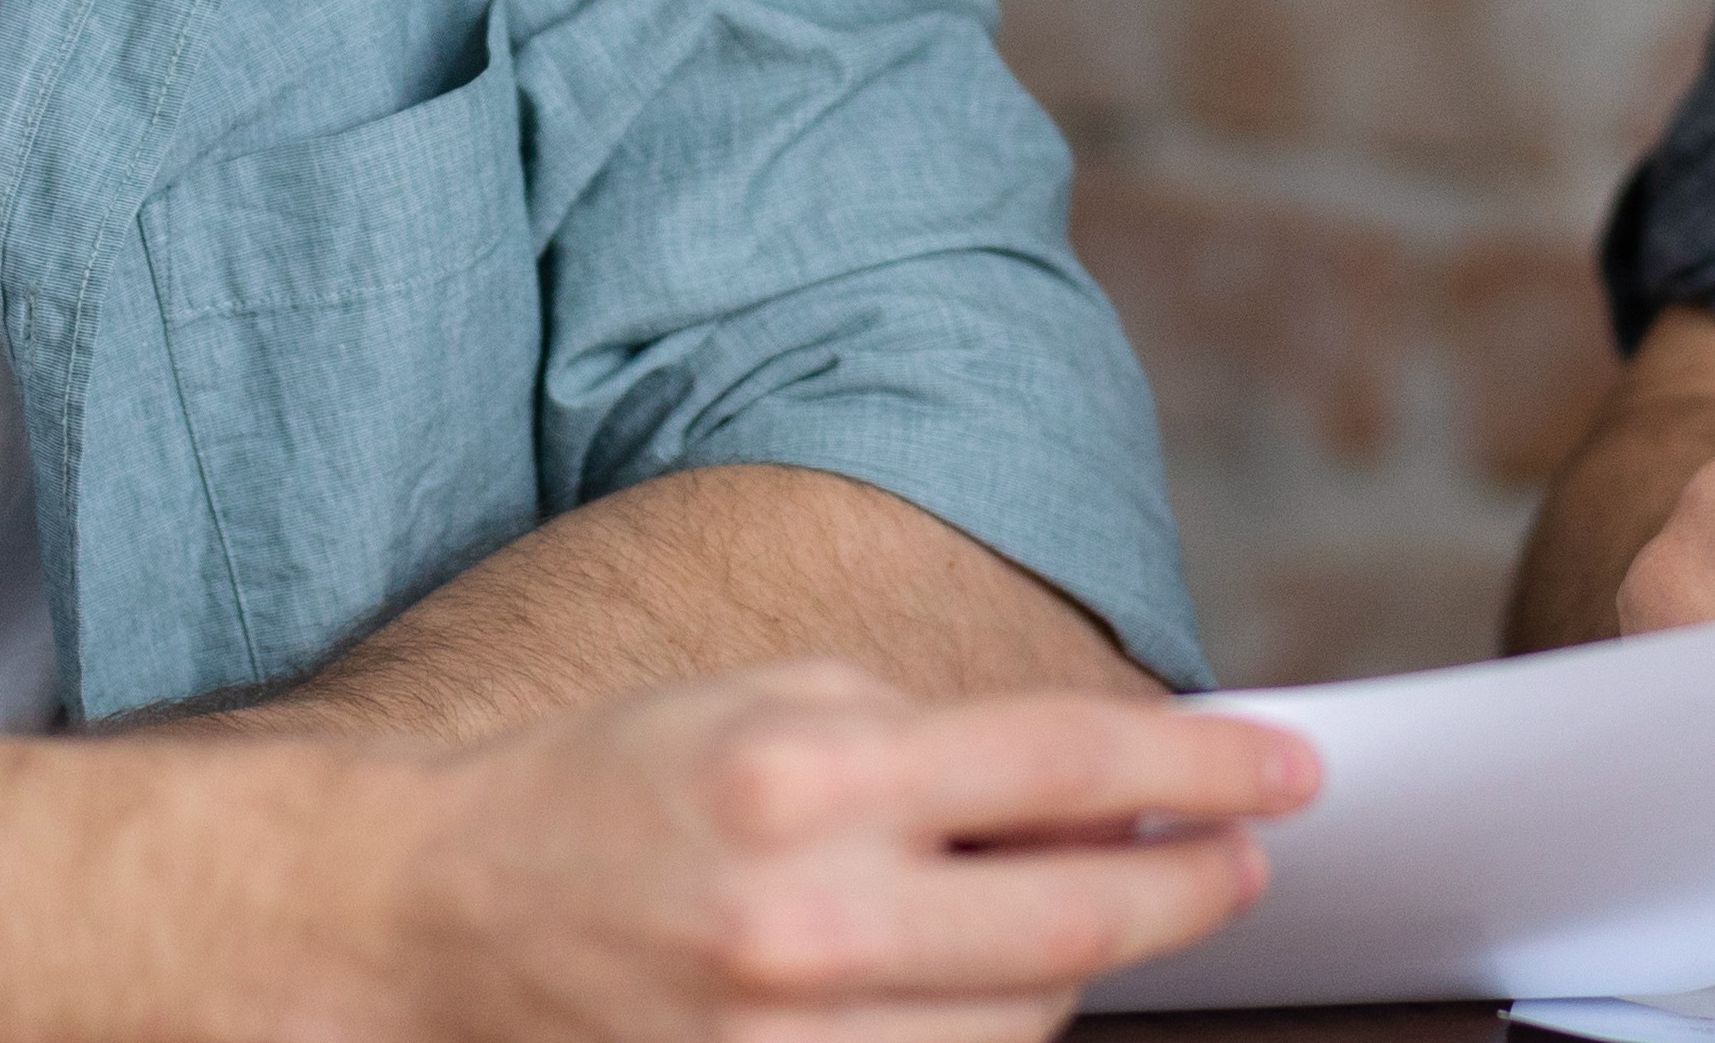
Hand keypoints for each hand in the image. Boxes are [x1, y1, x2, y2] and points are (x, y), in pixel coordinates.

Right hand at [346, 662, 1316, 1041]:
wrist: (427, 926)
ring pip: (1021, 1035)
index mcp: (806, 780)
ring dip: (1087, 979)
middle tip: (1240, 861)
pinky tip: (999, 998)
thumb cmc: (605, 792)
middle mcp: (802, 921)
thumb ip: (928, 739)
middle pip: (1072, 925)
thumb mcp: (763, 705)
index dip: (1203, 771)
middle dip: (1186, 890)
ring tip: (1108, 923)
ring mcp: (783, 1042)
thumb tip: (1097, 778)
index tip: (1287, 773)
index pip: (1063, 766)